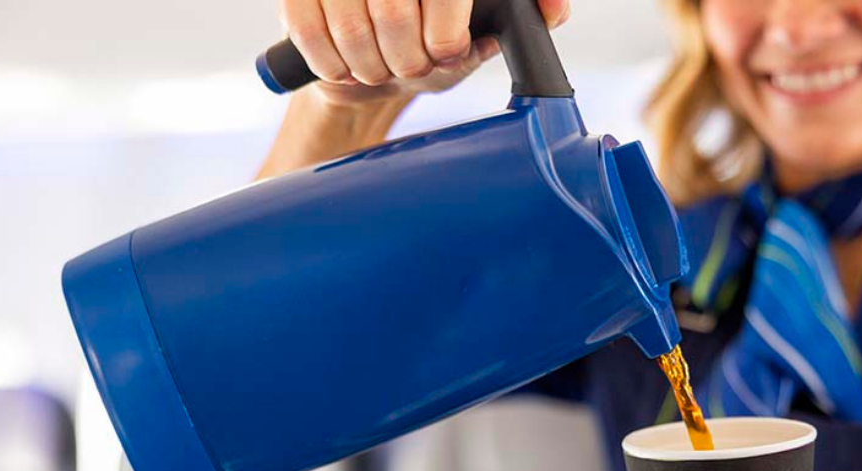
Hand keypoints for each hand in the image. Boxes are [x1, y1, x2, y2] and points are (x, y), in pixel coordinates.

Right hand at [279, 0, 570, 108]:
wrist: (374, 65)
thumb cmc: (433, 45)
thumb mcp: (481, 33)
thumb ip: (524, 17)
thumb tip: (553, 12)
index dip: (445, 33)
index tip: (446, 51)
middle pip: (394, 11)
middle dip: (408, 58)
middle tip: (413, 66)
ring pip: (352, 27)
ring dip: (372, 67)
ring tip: (383, 68)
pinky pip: (308, 31)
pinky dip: (334, 65)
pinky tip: (349, 67)